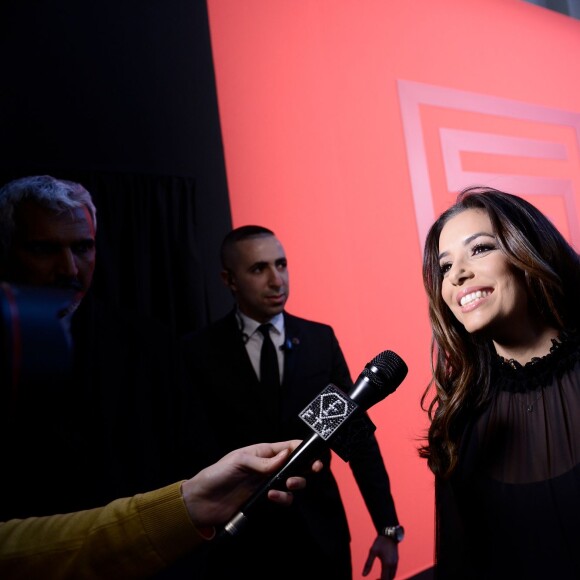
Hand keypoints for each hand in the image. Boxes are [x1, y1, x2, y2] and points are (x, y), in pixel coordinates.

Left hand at [181, 440, 321, 528]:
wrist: (203, 502)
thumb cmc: (218, 474)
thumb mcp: (240, 461)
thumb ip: (264, 461)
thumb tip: (287, 455)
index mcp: (265, 452)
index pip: (290, 447)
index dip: (305, 450)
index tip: (316, 456)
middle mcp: (270, 467)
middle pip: (298, 466)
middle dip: (307, 469)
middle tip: (312, 472)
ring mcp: (268, 484)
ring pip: (294, 483)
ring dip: (296, 484)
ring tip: (288, 485)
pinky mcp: (265, 500)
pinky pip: (284, 499)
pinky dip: (283, 499)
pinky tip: (272, 497)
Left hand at [362, 535, 398, 579]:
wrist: (389, 534)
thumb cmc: (380, 542)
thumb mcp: (372, 552)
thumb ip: (368, 564)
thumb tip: (363, 575)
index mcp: (386, 564)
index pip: (384, 579)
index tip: (374, 579)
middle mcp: (393, 565)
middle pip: (390, 579)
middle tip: (376, 579)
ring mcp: (396, 562)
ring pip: (393, 576)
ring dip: (387, 578)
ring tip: (380, 577)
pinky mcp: (397, 560)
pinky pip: (394, 571)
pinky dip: (390, 574)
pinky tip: (384, 571)